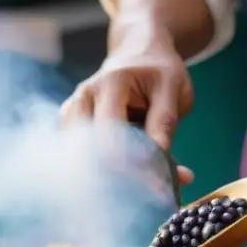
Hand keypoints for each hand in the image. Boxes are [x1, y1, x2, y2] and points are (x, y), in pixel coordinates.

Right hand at [61, 26, 194, 184]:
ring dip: (106, 177)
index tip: (156, 189)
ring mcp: (73, 112)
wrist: (139, 49)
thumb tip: (164, 166)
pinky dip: (101, 172)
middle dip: (115, 177)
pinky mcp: (72, 125)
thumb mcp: (173, 91)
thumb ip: (165, 125)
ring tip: (136, 192)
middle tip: (147, 196)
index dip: (131, 164)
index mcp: (110, 84)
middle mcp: (84, 98)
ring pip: (79, 157)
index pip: (111, 132)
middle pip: (88, 149)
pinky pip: (81, 155)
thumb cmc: (159, 70)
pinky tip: (123, 184)